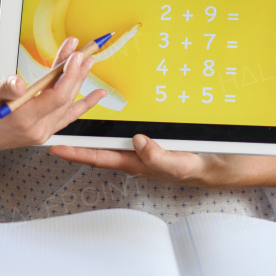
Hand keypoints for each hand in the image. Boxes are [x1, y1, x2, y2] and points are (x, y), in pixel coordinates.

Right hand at [0, 36, 106, 195]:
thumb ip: (2, 88)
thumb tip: (18, 83)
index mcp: (22, 119)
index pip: (56, 97)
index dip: (69, 75)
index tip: (75, 56)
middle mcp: (36, 129)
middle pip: (65, 98)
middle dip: (76, 71)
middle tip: (85, 51)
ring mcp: (40, 132)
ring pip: (67, 104)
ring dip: (78, 81)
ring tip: (88, 62)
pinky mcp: (41, 131)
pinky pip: (66, 116)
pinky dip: (82, 104)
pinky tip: (95, 95)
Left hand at [50, 134, 275, 188]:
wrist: (222, 162)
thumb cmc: (200, 165)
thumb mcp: (181, 163)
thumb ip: (159, 157)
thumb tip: (138, 143)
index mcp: (136, 163)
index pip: (98, 157)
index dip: (75, 152)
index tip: (53, 146)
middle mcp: (134, 155)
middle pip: (97, 146)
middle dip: (76, 137)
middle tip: (54, 124)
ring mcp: (141, 147)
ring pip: (108, 137)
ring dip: (90, 127)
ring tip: (72, 113)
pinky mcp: (151, 137)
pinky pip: (123, 129)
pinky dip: (109, 120)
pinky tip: (105, 110)